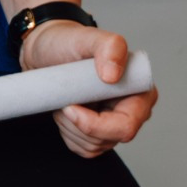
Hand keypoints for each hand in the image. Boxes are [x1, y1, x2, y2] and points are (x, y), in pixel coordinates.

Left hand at [23, 17, 154, 158]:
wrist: (47, 51)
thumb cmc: (68, 43)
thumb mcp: (88, 38)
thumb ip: (110, 47)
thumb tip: (114, 76)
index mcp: (139, 90)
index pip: (125, 125)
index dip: (94, 123)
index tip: (69, 106)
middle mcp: (132, 110)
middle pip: (107, 139)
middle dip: (77, 125)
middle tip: (64, 99)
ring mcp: (115, 124)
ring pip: (93, 146)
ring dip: (69, 127)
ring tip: (65, 99)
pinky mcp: (98, 133)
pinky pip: (83, 148)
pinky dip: (68, 133)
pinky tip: (66, 110)